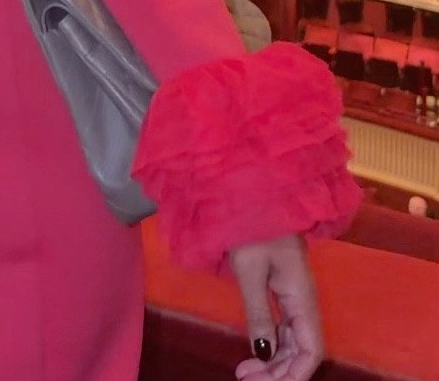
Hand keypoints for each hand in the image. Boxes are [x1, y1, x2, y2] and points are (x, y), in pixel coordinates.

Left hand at [231, 236, 322, 380]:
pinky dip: (272, 343)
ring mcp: (295, 294)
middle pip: (301, 350)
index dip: (293, 374)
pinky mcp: (283, 287)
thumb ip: (258, 315)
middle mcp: (304, 300)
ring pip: (293, 340)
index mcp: (302, 298)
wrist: (252, 194)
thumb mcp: (250, 272)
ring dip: (274, 360)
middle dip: (279, 371)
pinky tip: (256, 350)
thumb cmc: (251, 228)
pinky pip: (285, 325)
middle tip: (245, 379)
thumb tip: (265, 355)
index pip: (311, 351)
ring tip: (246, 371)